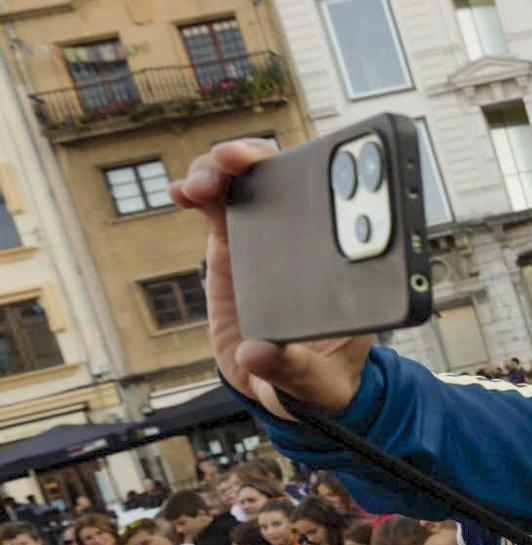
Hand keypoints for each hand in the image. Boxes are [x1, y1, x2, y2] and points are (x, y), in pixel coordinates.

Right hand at [168, 140, 371, 419]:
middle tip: (230, 161)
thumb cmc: (321, 373)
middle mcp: (304, 242)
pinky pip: (216, 209)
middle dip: (254, 159)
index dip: (311, 171)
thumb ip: (290, 367)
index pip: (331, 203)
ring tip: (198, 186)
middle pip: (282, 180)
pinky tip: (181, 194)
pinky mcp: (234, 249)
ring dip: (218, 171)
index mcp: (338, 262)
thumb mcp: (316, 379)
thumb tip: (255, 354)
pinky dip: (197, 192)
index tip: (288, 167)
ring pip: (243, 186)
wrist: (293, 386)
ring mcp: (267, 241)